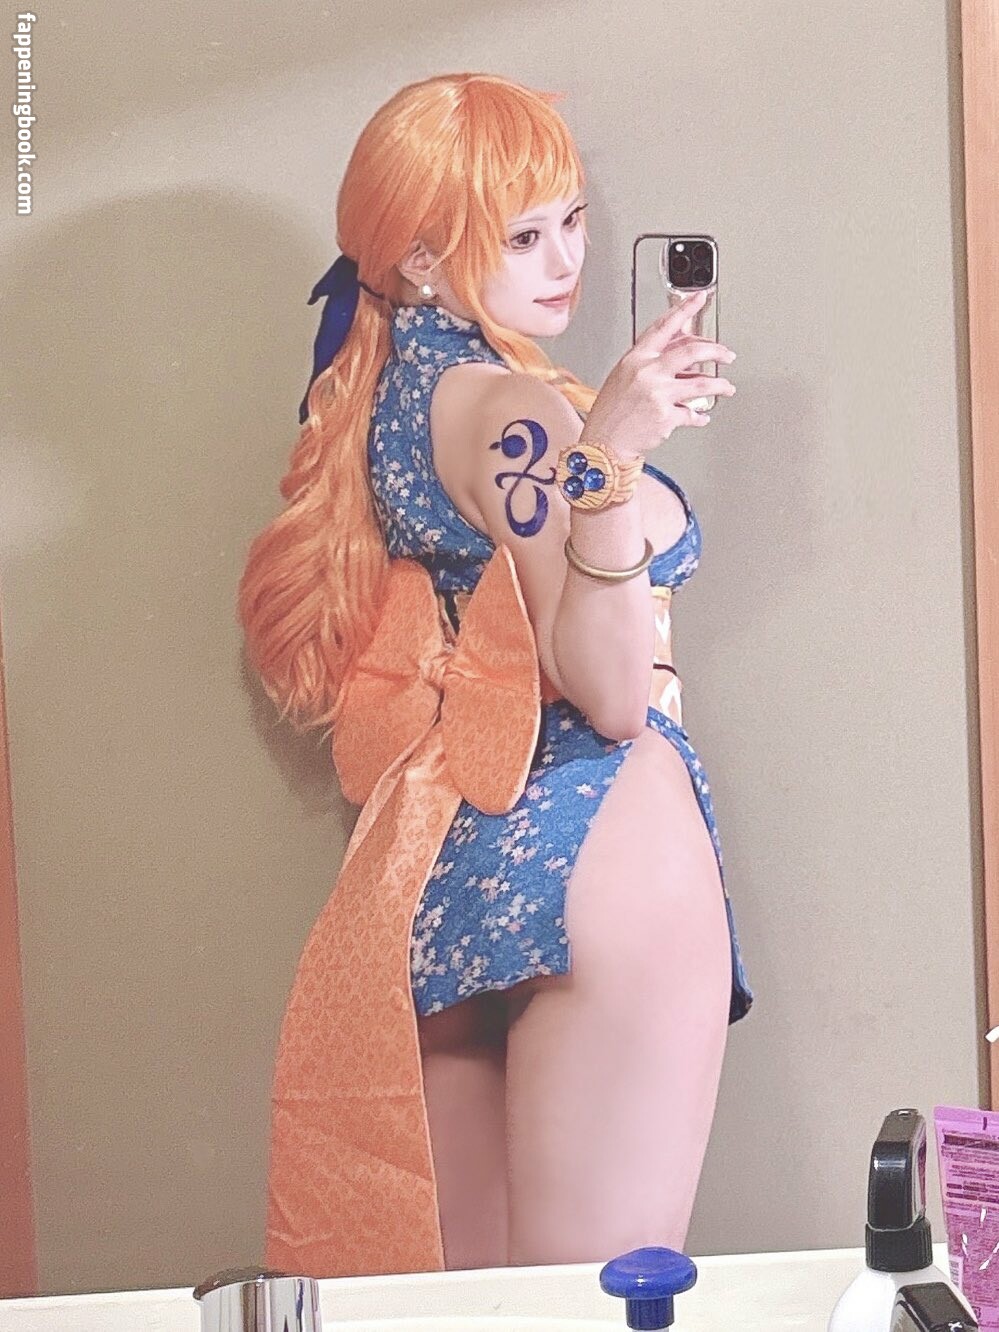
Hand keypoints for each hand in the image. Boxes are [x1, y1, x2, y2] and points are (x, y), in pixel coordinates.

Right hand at [580, 289, 736, 459]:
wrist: (603, 443)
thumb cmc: (611, 412)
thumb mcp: (624, 376)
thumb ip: (651, 362)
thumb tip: (680, 354)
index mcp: (636, 358)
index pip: (665, 327)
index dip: (685, 310)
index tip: (700, 299)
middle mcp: (648, 373)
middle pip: (692, 352)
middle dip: (716, 351)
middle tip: (726, 355)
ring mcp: (659, 395)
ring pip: (702, 384)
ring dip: (720, 385)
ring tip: (726, 388)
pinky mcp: (666, 417)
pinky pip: (693, 414)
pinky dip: (700, 416)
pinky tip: (701, 416)